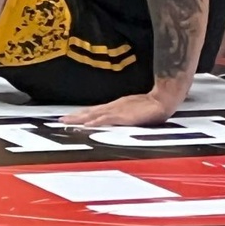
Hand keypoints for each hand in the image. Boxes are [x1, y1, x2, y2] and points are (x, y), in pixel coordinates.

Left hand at [62, 89, 181, 127]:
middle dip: (75, 117)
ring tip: (68, 123)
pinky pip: (105, 120)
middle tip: (61, 120)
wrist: (164, 99)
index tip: (68, 117)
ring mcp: (118, 111)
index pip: (94, 111)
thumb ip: (125, 113)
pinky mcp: (123, 116)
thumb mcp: (135, 110)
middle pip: (90, 112)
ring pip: (94, 115)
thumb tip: (115, 119)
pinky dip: (95, 123)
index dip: (81, 114)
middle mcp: (114, 108)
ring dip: (80, 119)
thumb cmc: (153, 105)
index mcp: (116, 107)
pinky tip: (87, 126)